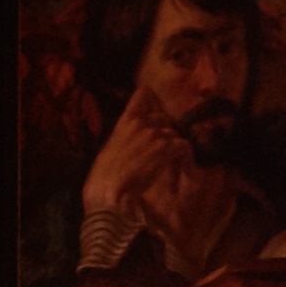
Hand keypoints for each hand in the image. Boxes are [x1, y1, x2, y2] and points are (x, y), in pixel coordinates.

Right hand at [78, 105, 191, 235]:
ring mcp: (156, 135)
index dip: (152, 101)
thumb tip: (132, 135)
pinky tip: (175, 164)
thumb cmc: (102, 176)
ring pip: (174, 134)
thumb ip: (123, 135)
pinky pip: (184, 145)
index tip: (152, 110)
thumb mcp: (109, 148)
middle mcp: (142, 124)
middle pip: (164, 117)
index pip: (143, 94)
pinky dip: (182, 155)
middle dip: (164, 130)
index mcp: (124, 122)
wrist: (110, 192)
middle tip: (158, 147)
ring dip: (172, 146)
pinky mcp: (167, 149)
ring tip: (163, 161)